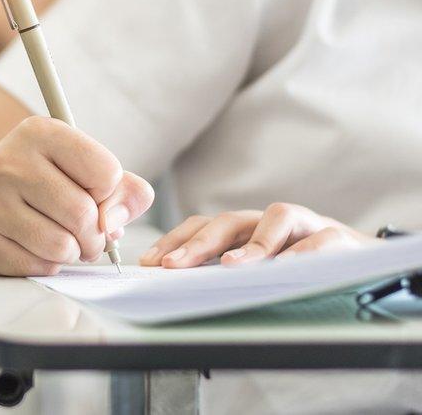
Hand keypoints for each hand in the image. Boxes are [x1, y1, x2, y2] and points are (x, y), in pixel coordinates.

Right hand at [0, 116, 153, 275]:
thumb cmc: (45, 186)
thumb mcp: (84, 171)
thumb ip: (124, 190)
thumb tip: (114, 222)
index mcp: (39, 132)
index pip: (105, 171)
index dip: (109, 193)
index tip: (93, 194)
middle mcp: (8, 160)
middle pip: (83, 213)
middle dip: (95, 235)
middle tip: (89, 236)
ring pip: (61, 246)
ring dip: (73, 252)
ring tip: (64, 242)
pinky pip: (37, 266)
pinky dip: (48, 266)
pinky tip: (36, 250)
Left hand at [140, 203, 377, 267]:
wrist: (357, 258)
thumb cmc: (296, 264)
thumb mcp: (256, 268)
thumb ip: (222, 272)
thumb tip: (177, 288)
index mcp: (244, 228)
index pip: (202, 226)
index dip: (175, 240)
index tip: (150, 262)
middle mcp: (268, 220)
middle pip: (228, 221)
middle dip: (197, 243)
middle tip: (173, 265)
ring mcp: (303, 224)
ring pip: (275, 218)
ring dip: (251, 244)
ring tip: (230, 267)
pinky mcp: (337, 236)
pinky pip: (319, 240)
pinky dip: (302, 253)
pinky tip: (286, 269)